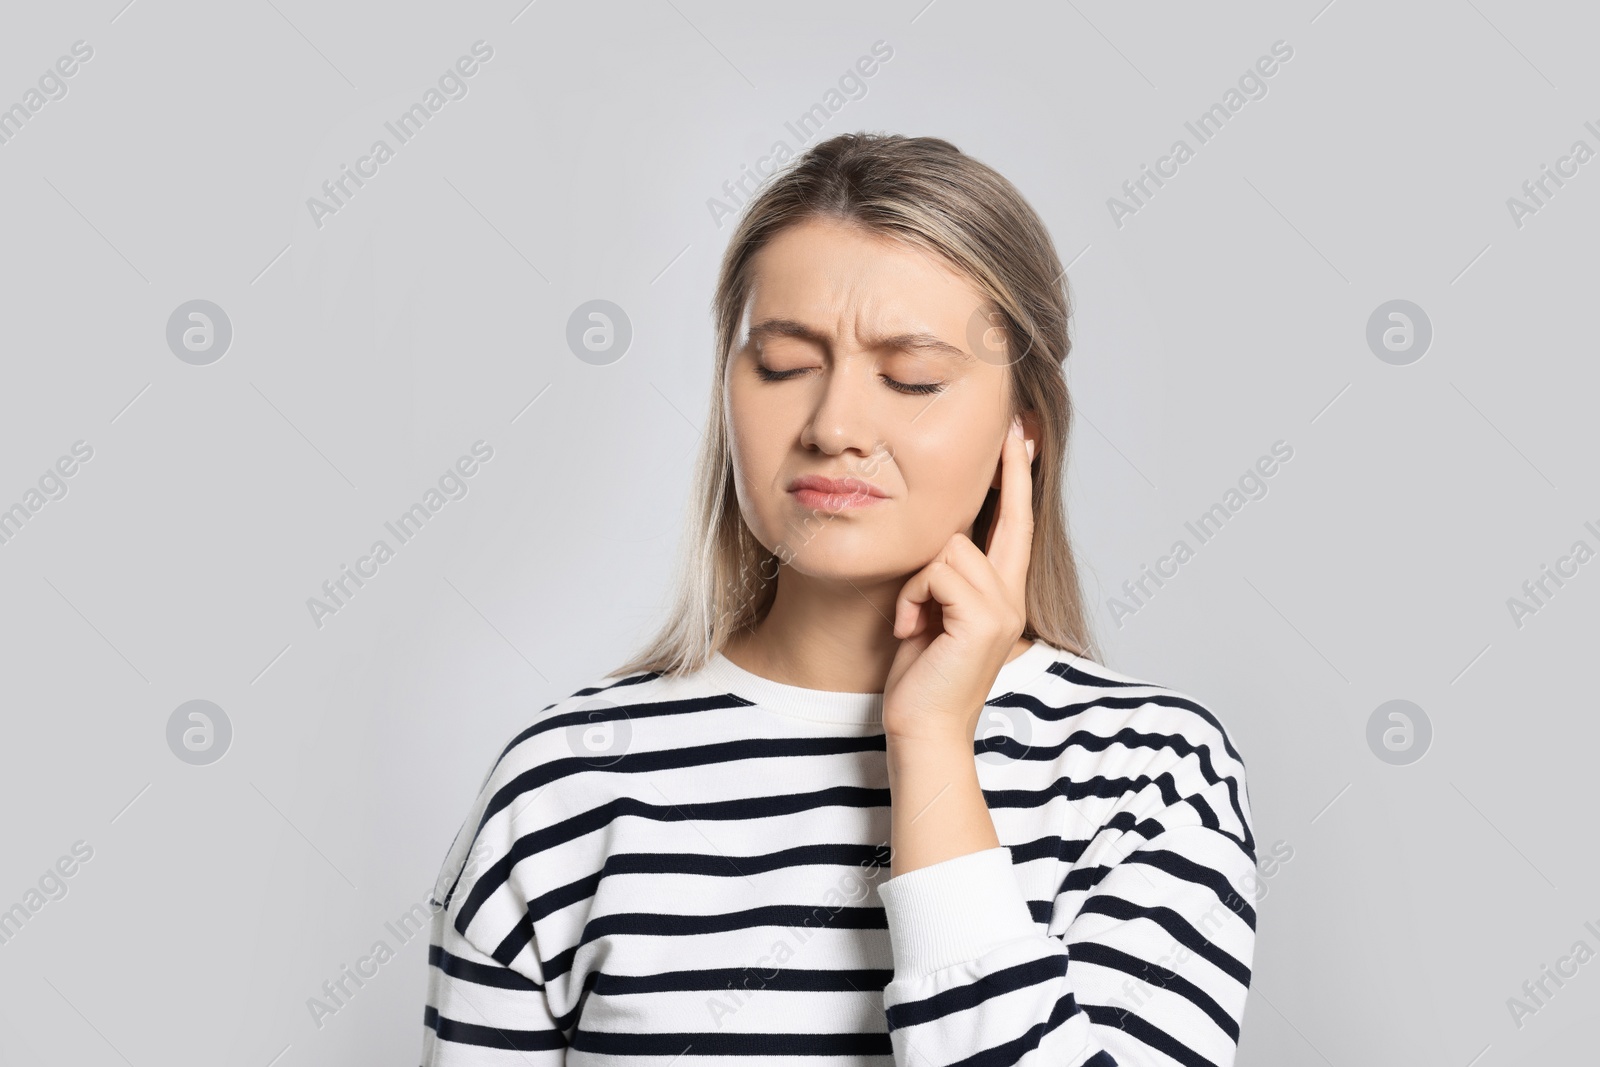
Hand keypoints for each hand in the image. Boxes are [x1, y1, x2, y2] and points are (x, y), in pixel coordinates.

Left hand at [881, 413, 1034, 746]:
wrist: (923, 732)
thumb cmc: (919, 680)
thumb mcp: (931, 616)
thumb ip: (944, 580)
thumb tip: (937, 538)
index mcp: (1001, 598)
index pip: (1016, 527)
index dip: (1017, 481)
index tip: (1020, 437)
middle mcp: (1011, 598)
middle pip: (1006, 519)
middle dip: (1009, 473)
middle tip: (1013, 430)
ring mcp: (1002, 609)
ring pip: (950, 547)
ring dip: (915, 581)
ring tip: (909, 621)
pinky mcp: (982, 620)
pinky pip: (936, 573)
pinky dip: (910, 598)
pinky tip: (906, 630)